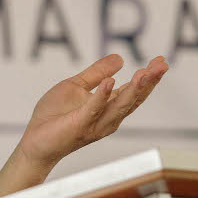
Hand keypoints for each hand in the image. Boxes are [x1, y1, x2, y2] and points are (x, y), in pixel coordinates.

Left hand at [18, 54, 168, 169]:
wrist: (35, 140)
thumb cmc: (55, 115)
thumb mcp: (76, 86)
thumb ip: (96, 73)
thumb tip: (119, 57)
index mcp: (107, 107)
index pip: (133, 91)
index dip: (148, 77)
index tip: (161, 60)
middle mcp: (107, 118)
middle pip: (134, 99)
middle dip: (149, 82)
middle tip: (162, 65)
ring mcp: (96, 123)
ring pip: (120, 106)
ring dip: (134, 90)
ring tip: (145, 72)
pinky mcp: (80, 125)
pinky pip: (93, 109)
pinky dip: (102, 96)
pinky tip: (110, 82)